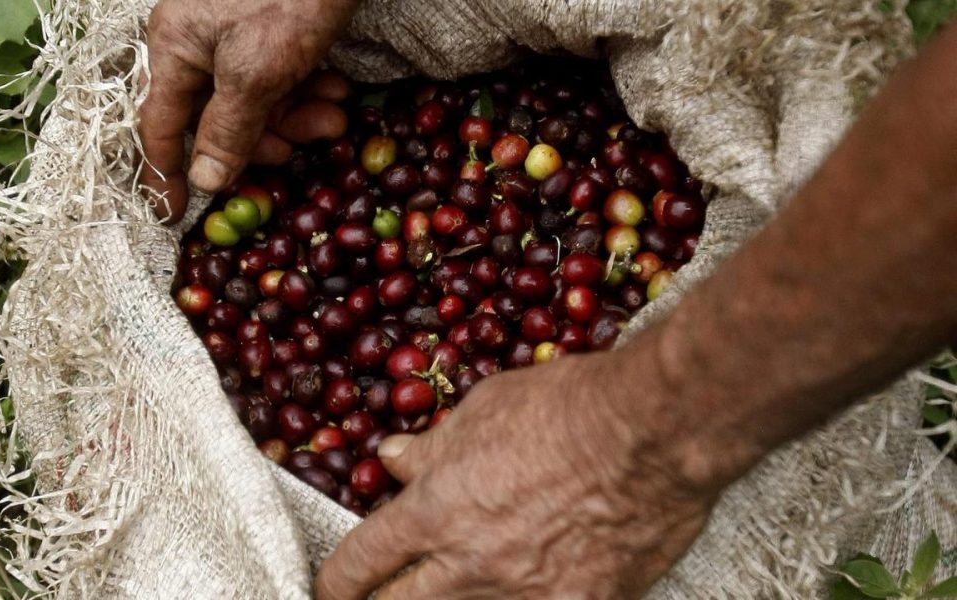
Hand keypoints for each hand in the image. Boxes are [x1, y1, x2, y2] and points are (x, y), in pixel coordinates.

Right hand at [139, 0, 358, 222]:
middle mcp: (199, 43)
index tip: (171, 217)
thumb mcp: (256, 71)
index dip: (165, 174)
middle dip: (265, 139)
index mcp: (176, 48)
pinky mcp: (273, 30)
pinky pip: (281, 77)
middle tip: (303, 145)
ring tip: (335, 114)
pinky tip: (337, 88)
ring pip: (257, 103)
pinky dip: (308, 90)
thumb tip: (203, 180)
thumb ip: (227, 128)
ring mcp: (236, 36)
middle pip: (219, 119)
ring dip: (298, 117)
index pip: (160, 127)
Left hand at [316, 345, 719, 599]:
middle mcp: (471, 564)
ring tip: (466, 577)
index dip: (336, 581)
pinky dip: (525, 597)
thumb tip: (391, 460)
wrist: (653, 431)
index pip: (361, 563)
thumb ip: (432, 447)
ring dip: (455, 599)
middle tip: (388, 591)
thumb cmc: (566, 407)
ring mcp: (526, 594)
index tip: (334, 586)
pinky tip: (534, 582)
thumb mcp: (485, 409)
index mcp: (437, 511)